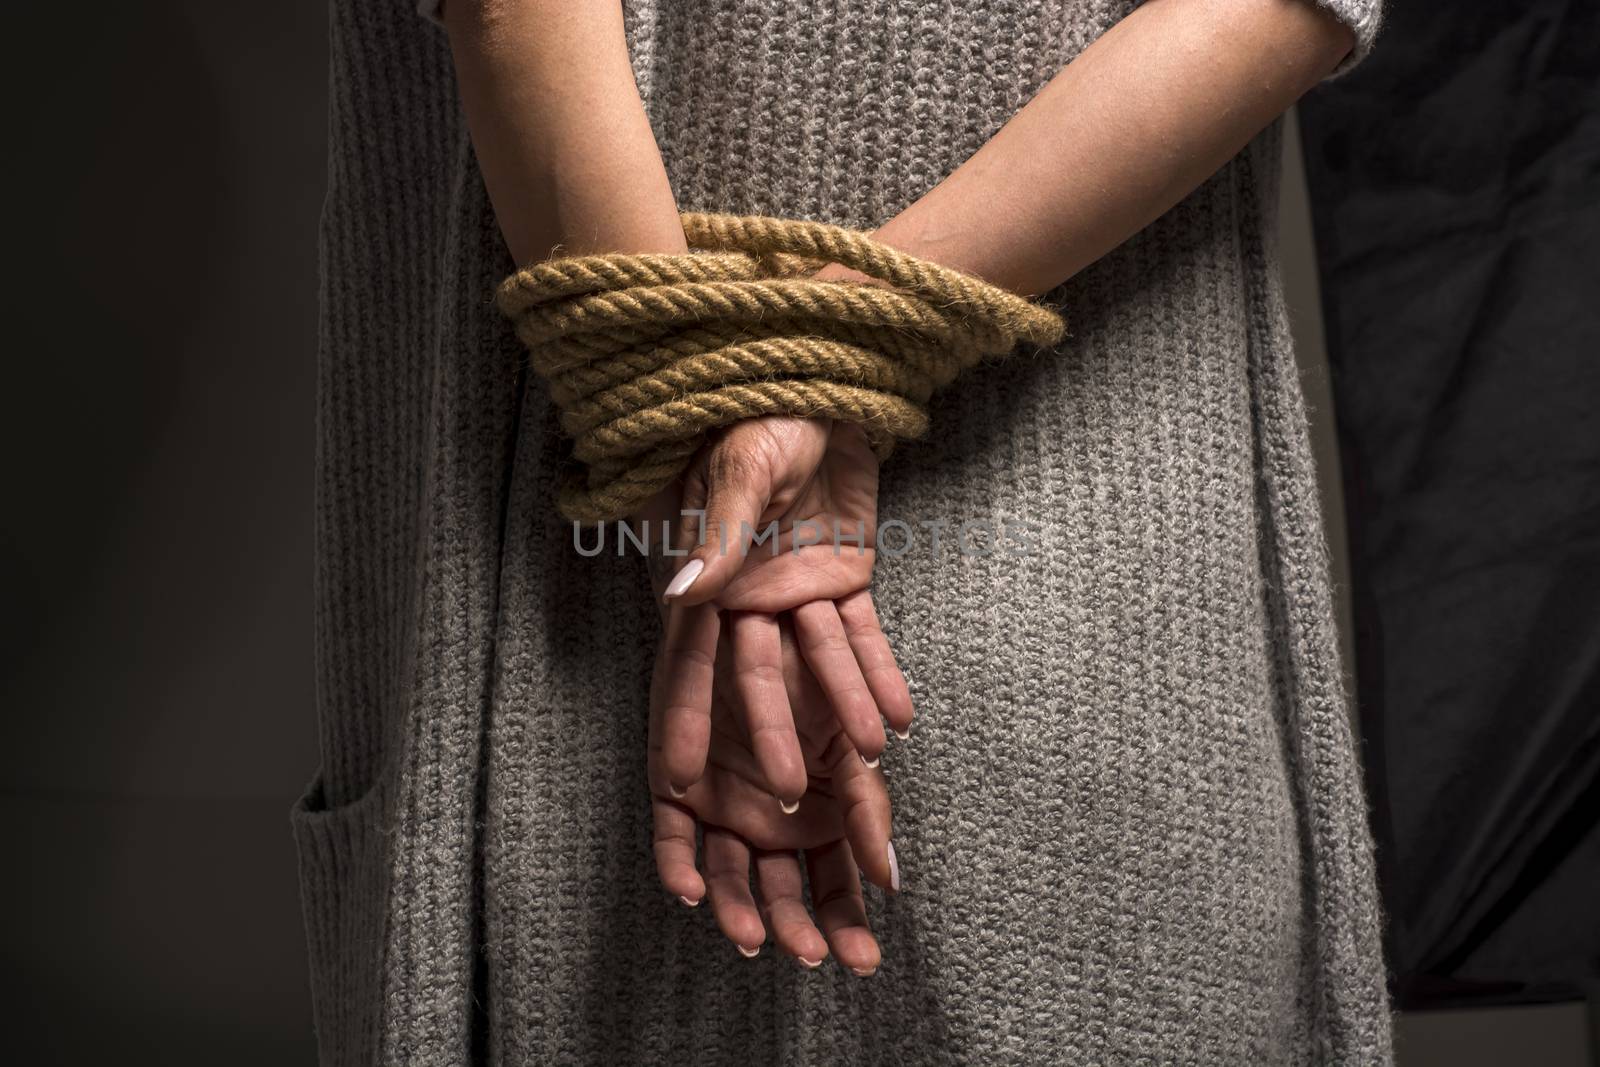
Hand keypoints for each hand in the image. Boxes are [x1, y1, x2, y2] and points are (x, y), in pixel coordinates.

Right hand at [646, 417, 913, 803]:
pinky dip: (880, 672)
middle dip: (775, 734)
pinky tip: (898, 716)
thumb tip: (682, 596)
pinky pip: (864, 633)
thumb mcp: (739, 470)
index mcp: (709, 575)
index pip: (691, 658)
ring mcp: (798, 590)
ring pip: (821, 662)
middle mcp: (749, 595)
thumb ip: (718, 537)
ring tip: (868, 756)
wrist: (820, 380)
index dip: (686, 716)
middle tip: (790, 796)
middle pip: (760, 676)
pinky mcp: (845, 577)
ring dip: (842, 706)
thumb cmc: (758, 414)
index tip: (678, 780)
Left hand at [648, 606, 898, 972]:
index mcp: (819, 815)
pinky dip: (678, 866)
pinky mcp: (674, 788)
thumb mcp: (851, 742)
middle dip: (796, 928)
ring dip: (737, 909)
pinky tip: (691, 891)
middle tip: (809, 954)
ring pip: (728, 874)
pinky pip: (671, 839)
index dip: (846, 923)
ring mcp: (723, 806)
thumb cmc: (819, 679)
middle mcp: (771, 820)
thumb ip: (865, 802)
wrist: (762, 617)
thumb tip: (888, 876)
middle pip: (782, 891)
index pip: (835, 885)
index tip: (860, 960)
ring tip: (752, 937)